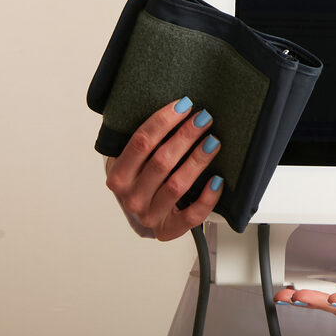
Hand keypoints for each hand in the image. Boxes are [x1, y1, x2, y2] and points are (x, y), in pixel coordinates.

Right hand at [103, 96, 223, 240]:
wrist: (138, 214)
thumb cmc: (138, 180)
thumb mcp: (129, 159)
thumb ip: (142, 140)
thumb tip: (176, 107)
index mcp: (118, 176)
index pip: (140, 143)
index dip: (163, 121)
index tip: (184, 105)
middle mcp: (131, 198)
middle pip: (162, 161)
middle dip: (186, 136)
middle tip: (204, 118)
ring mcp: (149, 216)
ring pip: (178, 185)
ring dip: (198, 160)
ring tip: (213, 141)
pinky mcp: (168, 230)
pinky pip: (192, 216)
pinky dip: (207, 198)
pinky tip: (218, 180)